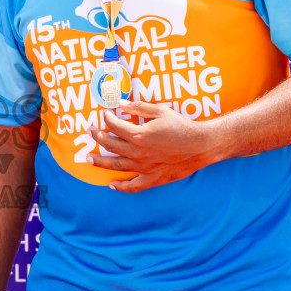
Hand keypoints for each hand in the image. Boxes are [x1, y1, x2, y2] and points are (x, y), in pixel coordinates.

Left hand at [85, 100, 224, 191]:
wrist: (201, 145)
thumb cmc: (181, 126)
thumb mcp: (159, 111)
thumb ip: (138, 108)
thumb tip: (121, 104)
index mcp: (138, 135)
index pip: (114, 126)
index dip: (107, 118)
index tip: (105, 114)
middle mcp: (138, 153)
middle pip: (110, 145)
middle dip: (97, 137)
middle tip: (90, 132)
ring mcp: (144, 167)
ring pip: (116, 165)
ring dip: (100, 161)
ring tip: (89, 158)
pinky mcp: (153, 178)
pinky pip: (134, 186)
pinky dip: (121, 186)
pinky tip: (112, 185)